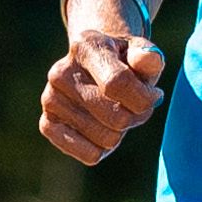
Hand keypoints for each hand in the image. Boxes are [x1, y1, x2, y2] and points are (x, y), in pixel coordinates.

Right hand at [35, 3, 170, 165]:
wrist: (93, 66)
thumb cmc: (124, 62)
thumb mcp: (140, 53)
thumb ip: (148, 57)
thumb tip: (148, 58)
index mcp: (86, 46)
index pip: (118, 83)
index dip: (144, 98)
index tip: (154, 95)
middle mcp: (60, 72)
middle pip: (115, 116)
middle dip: (136, 117)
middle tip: (136, 106)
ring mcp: (50, 99)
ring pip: (106, 138)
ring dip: (121, 133)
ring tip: (117, 113)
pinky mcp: (47, 124)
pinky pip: (89, 154)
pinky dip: (104, 148)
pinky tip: (103, 129)